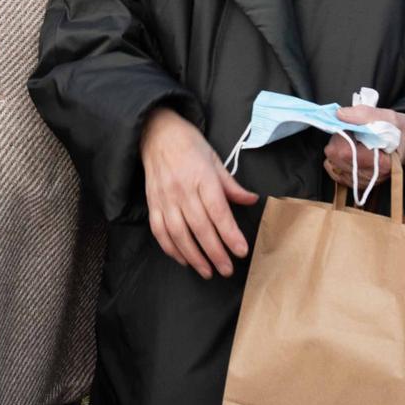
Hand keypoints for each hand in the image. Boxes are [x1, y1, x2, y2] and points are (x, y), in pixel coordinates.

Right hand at [139, 108, 254, 278]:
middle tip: (227, 270)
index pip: (218, 211)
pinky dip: (171, 248)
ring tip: (207, 271)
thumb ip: (231, 185)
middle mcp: (182, 190)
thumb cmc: (189, 144)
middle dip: (215, 252)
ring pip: (179, 233)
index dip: (230, 233)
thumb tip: (251, 200)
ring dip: (193, 256)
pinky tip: (183, 260)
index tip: (241, 251)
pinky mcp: (152, 203)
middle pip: (200, 227)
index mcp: (202, 177)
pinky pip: (159, 231)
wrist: (156, 132)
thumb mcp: (215, 159)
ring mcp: (165, 198)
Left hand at [322, 106, 404, 188]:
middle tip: (351, 132)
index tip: (348, 126)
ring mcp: (365, 182)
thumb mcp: (387, 117)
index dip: (341, 136)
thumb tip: (340, 115)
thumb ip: (364, 115)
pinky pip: (335, 172)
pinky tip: (348, 152)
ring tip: (352, 142)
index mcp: (382, 163)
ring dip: (336, 150)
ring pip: (333, 165)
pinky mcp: (357, 184)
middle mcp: (373, 177)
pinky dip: (336, 160)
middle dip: (337, 141)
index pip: (345, 152)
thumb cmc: (400, 130)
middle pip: (335, 159)